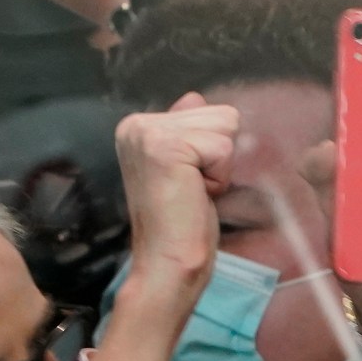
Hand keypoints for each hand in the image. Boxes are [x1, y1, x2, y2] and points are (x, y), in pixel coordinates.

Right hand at [116, 94, 240, 290]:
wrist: (167, 262)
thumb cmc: (181, 223)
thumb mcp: (187, 168)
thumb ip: (187, 130)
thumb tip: (196, 98)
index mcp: (136, 126)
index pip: (207, 110)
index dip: (211, 152)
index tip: (186, 181)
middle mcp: (135, 123)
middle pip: (220, 114)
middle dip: (218, 156)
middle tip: (191, 188)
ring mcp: (147, 133)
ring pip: (225, 127)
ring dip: (220, 166)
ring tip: (193, 190)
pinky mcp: (166, 147)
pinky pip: (223, 147)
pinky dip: (220, 176)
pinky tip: (196, 194)